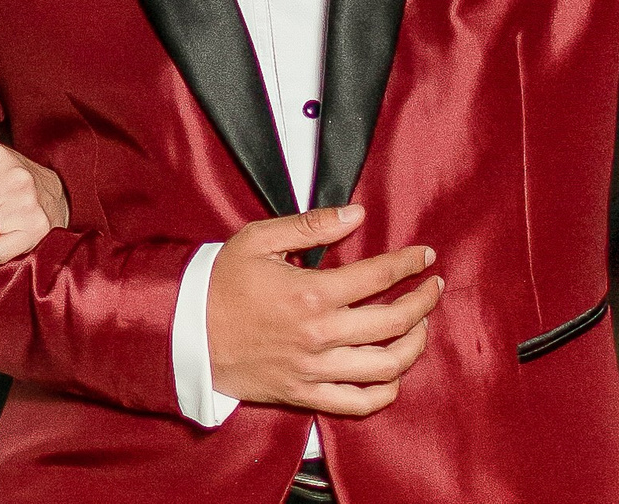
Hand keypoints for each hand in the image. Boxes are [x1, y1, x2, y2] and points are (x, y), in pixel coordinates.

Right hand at [204, 205, 442, 415]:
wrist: (185, 332)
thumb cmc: (220, 282)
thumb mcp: (259, 240)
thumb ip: (311, 225)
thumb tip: (357, 214)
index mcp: (311, 293)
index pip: (379, 276)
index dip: (409, 263)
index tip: (425, 255)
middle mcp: (320, 335)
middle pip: (394, 321)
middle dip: (423, 301)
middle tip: (433, 287)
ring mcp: (315, 369)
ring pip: (386, 365)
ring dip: (414, 344)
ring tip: (420, 326)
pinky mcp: (305, 394)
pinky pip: (359, 403)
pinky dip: (386, 391)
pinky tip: (394, 373)